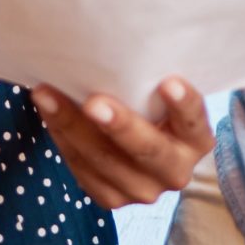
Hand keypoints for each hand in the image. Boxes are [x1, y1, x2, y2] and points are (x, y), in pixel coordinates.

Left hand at [30, 77, 214, 208]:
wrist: (136, 147)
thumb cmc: (150, 105)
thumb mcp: (161, 96)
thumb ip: (150, 81)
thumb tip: (117, 44)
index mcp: (197, 140)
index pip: (194, 120)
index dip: (184, 103)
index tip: (169, 81)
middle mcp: (176, 171)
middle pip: (148, 150)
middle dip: (119, 126)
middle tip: (93, 102)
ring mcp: (144, 191)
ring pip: (104, 160)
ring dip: (71, 126)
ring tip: (47, 96)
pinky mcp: (112, 200)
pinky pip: (82, 169)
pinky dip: (62, 137)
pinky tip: (47, 110)